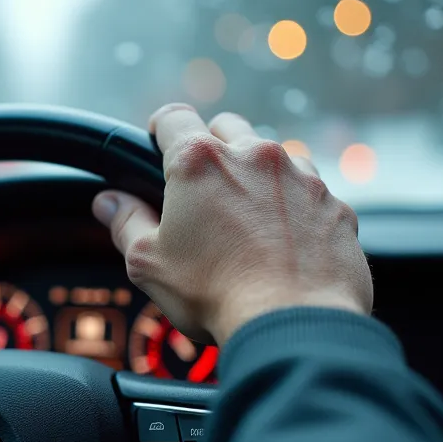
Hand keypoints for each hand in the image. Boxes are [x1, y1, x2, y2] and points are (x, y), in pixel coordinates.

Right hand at [92, 105, 370, 345]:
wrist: (295, 324)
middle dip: (212, 148)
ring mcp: (301, 177)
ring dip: (257, 176)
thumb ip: (125, 223)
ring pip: (273, 156)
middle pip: (226, 127)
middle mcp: (254, 156)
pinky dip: (295, 207)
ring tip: (246, 222)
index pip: (172, 117)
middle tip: (202, 191)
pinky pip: (310, 192)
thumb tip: (109, 203)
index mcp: (199, 162)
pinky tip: (284, 243)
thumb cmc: (217, 294)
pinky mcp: (334, 205)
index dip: (160, 128)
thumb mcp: (149, 263)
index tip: (159, 143)